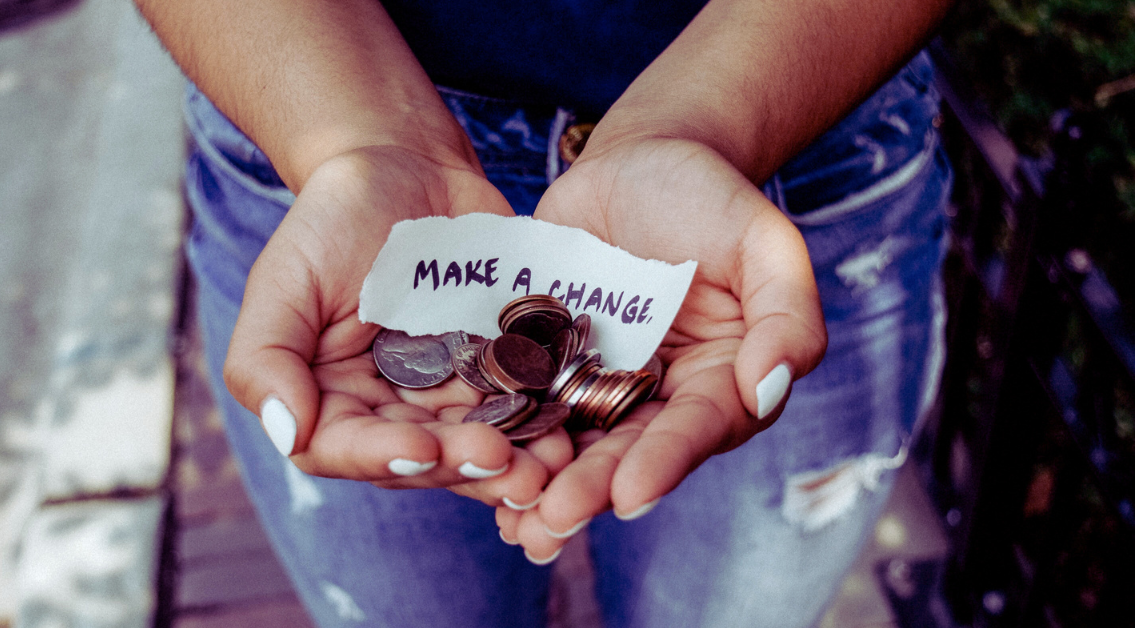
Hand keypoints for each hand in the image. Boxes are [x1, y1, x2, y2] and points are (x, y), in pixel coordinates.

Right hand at [223, 146, 573, 505]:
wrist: (405, 166)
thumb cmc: (332, 219)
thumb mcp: (284, 279)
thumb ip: (265, 359)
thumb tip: (287, 433)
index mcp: (330, 399)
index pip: (346, 449)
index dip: (385, 457)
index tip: (425, 450)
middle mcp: (389, 410)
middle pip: (423, 457)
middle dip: (464, 464)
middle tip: (506, 462)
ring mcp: (448, 393)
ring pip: (478, 442)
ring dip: (515, 460)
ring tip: (550, 463)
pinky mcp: (498, 368)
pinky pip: (522, 403)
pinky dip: (545, 419)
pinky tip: (571, 424)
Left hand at [498, 137, 826, 559]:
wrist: (639, 161)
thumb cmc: (712, 198)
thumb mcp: (765, 242)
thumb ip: (786, 315)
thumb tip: (768, 389)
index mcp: (720, 381)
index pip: (696, 428)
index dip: (665, 462)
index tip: (631, 495)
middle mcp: (660, 397)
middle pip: (627, 450)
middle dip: (591, 488)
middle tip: (553, 520)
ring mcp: (599, 382)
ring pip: (573, 443)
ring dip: (543, 484)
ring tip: (513, 522)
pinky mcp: (547, 362)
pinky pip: (525, 404)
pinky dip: (504, 437)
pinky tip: (474, 470)